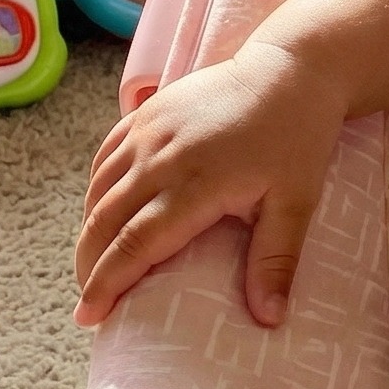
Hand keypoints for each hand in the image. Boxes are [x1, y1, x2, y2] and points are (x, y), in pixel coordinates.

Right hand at [74, 45, 346, 329]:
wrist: (294, 68)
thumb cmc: (299, 135)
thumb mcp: (297, 200)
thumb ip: (276, 259)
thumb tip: (269, 319)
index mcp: (196, 183)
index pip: (135, 245)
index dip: (106, 284)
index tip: (91, 317)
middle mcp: (160, 157)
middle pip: (103, 222)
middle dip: (90, 266)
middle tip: (91, 300)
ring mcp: (148, 130)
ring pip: (97, 191)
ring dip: (90, 230)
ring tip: (96, 263)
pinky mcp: (146, 111)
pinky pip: (104, 157)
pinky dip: (95, 191)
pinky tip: (103, 211)